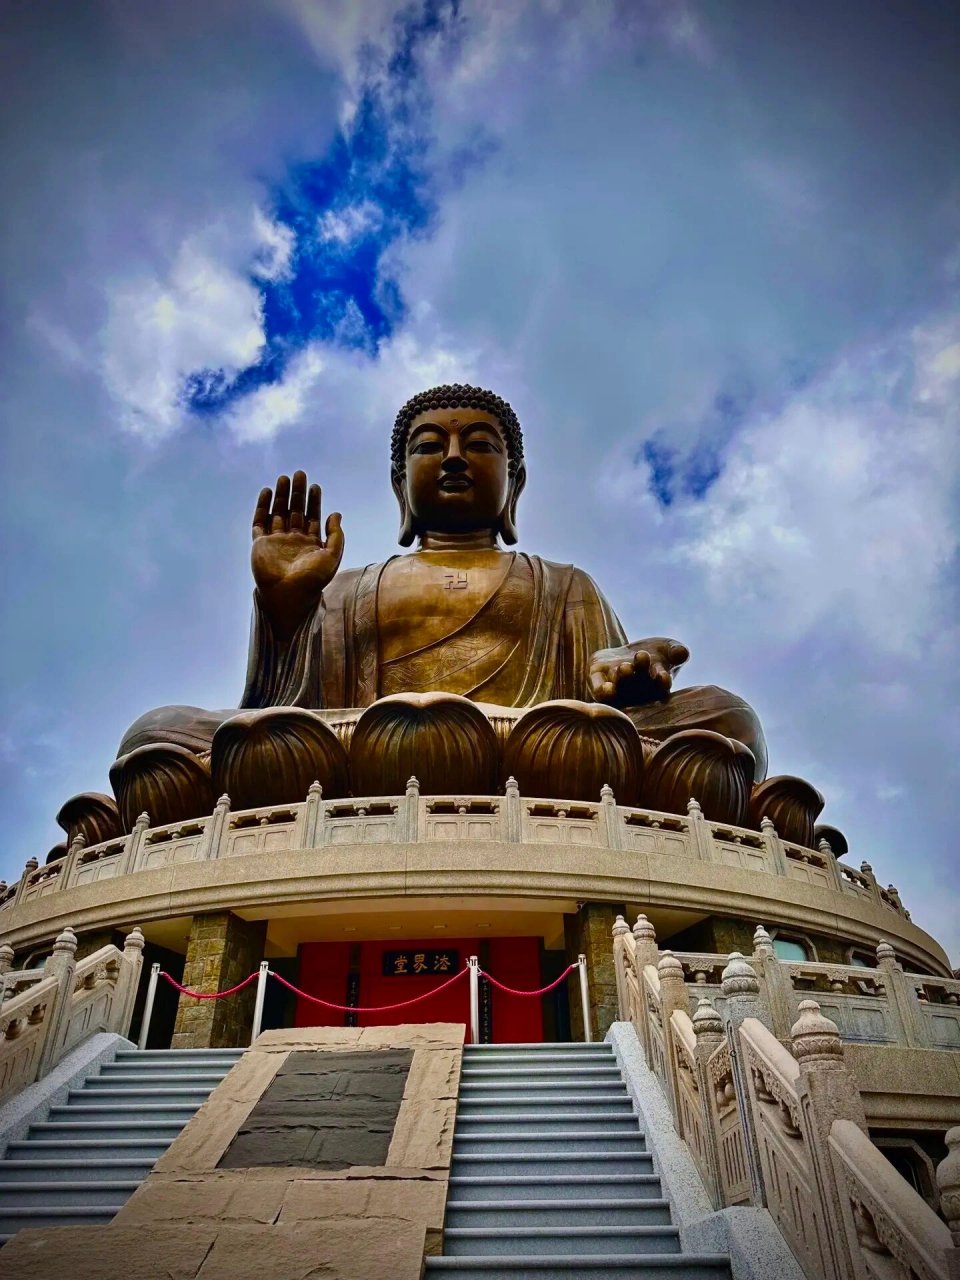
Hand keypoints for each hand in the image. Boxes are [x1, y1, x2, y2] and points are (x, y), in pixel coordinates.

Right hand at [251, 471, 343, 639]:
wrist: (289, 595)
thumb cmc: (313, 580)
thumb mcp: (332, 556)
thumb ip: (336, 535)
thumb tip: (336, 513)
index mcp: (310, 544)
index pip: (312, 517)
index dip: (314, 501)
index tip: (315, 486)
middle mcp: (293, 540)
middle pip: (295, 511)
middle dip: (297, 493)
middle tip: (300, 474)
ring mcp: (276, 541)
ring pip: (278, 512)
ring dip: (281, 496)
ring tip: (284, 478)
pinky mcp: (260, 544)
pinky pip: (260, 522)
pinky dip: (262, 506)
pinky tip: (267, 492)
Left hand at [589, 638, 689, 706]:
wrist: (626, 655)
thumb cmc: (655, 654)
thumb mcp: (668, 649)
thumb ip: (677, 651)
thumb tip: (682, 652)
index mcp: (656, 687)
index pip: (660, 687)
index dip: (662, 682)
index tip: (663, 675)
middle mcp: (636, 693)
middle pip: (639, 685)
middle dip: (640, 672)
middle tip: (642, 656)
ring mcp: (617, 689)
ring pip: (620, 689)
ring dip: (622, 680)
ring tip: (625, 667)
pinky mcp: (597, 683)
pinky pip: (599, 691)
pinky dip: (602, 691)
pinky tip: (606, 688)